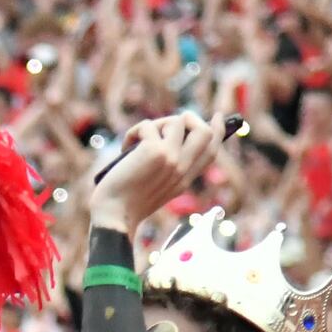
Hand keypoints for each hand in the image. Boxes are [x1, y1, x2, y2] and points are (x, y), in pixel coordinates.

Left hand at [88, 111, 220, 235]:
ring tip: (139, 140)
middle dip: (191, 118)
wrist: (113, 214)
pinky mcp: (154, 151)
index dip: (218, 131)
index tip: (218, 117)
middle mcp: (182, 169)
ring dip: (156, 124)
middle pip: (206, 131)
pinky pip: (148, 125)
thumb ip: (170, 165)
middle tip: (174, 120)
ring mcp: (172, 159)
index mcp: (184, 179)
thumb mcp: (156, 185)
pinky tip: (125, 147)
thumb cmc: (125, 201)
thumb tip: (172, 133)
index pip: (212, 151)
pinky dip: (133, 132)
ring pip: (177, 121)